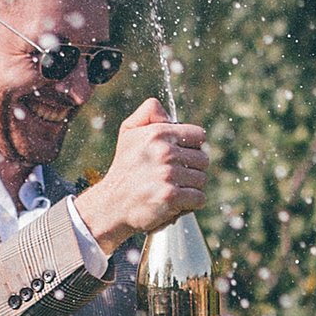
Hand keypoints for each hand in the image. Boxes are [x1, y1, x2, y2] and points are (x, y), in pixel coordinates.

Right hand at [80, 96, 208, 250]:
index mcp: (158, 133)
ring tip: (171, 187)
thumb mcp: (129, 131)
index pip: (199, 136)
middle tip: (173, 175)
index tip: (180, 155)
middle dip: (191, 168)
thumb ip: (149, 112)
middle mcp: (164, 152)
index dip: (192, 146)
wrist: (112, 203)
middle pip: (203, 159)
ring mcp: (168, 175)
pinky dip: (190, 202)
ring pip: (201, 179)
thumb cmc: (125, 167)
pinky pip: (199, 198)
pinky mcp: (171, 197)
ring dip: (190, 186)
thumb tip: (169, 113)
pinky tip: (175, 201)